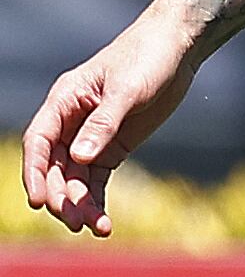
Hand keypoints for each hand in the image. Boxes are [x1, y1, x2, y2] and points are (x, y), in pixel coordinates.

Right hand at [22, 25, 195, 236]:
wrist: (177, 48)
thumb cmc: (148, 56)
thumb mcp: (127, 89)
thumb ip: (104, 122)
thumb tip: (79, 157)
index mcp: (64, 101)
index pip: (38, 142)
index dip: (34, 173)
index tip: (37, 201)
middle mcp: (71, 122)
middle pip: (54, 168)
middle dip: (60, 196)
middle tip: (75, 222)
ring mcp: (90, 138)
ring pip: (74, 180)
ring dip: (80, 205)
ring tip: (97, 228)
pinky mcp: (111, 148)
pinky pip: (96, 181)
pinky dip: (97, 202)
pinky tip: (103, 224)